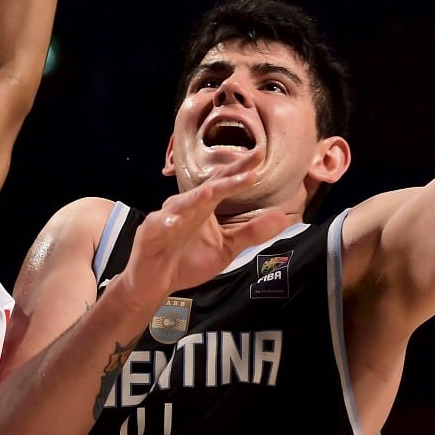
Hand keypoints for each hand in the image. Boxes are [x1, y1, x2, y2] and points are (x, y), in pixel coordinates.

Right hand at [116, 162, 289, 304]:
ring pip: (185, 203)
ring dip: (199, 197)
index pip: (225, 182)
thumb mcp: (227, 248)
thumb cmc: (188, 260)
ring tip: (213, 192)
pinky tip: (175, 221)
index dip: (242, 169)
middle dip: (228, 175)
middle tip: (250, 161)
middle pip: (209, 186)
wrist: (156, 281)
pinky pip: (160, 225)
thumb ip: (252, 232)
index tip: (262, 153)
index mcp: (205, 205)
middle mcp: (187, 205)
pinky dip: (168, 222)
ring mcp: (168, 217)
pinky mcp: (151, 232)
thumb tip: (283, 218)